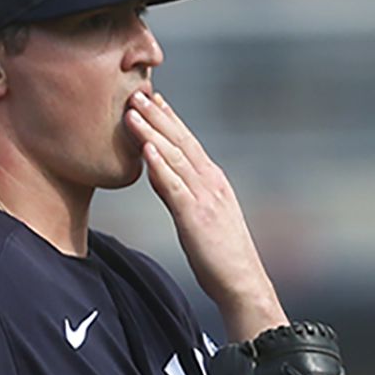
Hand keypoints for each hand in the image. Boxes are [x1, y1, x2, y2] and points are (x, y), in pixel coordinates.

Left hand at [124, 90, 284, 336]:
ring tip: (132, 111)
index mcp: (212, 181)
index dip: (169, 119)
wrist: (241, 281)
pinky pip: (174, 187)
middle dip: (158, 115)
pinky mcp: (195, 216)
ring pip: (174, 157)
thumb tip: (158, 175)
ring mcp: (204, 197)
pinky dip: (159, 165)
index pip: (188, 143)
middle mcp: (211, 182)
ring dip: (152, 132)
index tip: (153, 98)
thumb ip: (180, 192)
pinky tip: (145, 149)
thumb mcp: (199, 216)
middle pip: (181, 141)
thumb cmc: (220, 254)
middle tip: (137, 92)